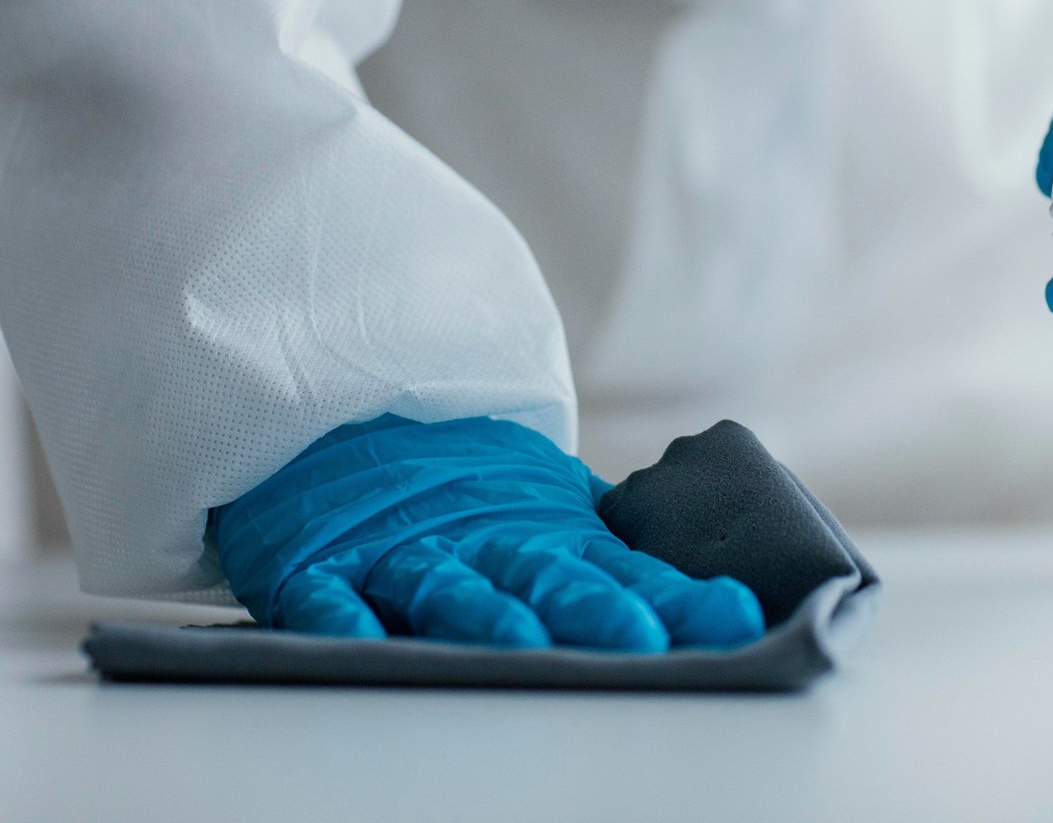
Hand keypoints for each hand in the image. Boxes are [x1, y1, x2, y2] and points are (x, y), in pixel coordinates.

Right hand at [211, 414, 765, 649]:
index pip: (620, 570)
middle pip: (542, 577)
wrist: (343, 412)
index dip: (673, 596)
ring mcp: (401, 552)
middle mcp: (481, 545)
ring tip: (522, 641)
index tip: (731, 617)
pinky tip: (360, 638)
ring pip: (447, 586)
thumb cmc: (459, 484)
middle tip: (641, 635)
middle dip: (592, 608)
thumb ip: (612, 556)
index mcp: (540, 537)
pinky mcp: (321, 564)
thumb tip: (715, 600)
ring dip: (485, 613)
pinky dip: (340, 618)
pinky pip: (327, 596)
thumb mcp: (544, 511)